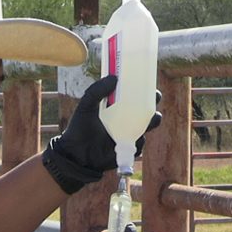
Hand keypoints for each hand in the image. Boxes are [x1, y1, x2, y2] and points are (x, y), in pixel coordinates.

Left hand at [42, 75, 162, 193]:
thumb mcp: (86, 105)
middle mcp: (125, 120)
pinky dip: (138, 140)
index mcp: (117, 107)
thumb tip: (114, 78)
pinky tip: (134, 138)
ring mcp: (129, 134)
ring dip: (152, 121)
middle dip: (153, 102)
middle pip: (145, 109)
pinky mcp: (129, 148)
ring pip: (147, 126)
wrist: (77, 154)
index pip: (133, 96)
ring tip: (152, 117)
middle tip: (155, 96)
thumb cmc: (80, 127)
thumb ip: (97, 91)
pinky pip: (139, 144)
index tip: (147, 81)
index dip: (142, 89)